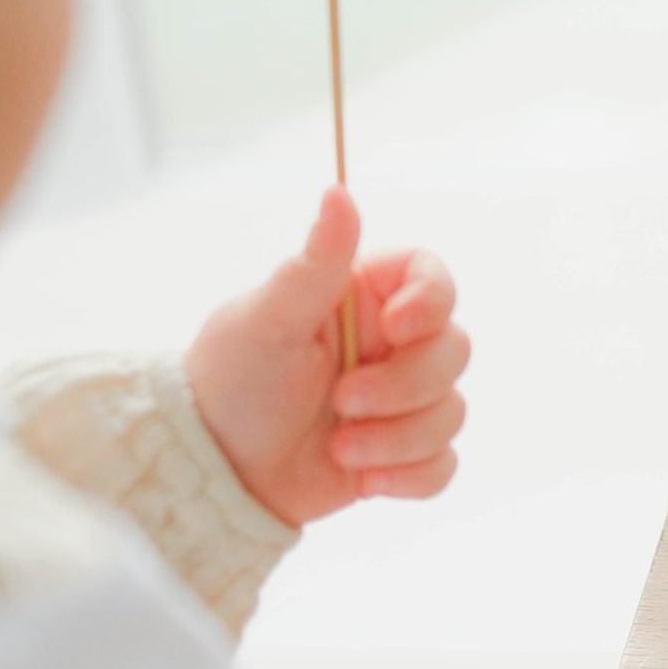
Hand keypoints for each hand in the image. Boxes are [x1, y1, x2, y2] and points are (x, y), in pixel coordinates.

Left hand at [185, 187, 469, 527]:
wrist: (212, 473)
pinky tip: (364, 478)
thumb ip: (315, 262)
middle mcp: (392, 345)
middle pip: (455, 351)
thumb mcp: (268, 319)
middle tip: (341, 402)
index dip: (432, 303)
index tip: (394, 328)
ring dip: (397, 437)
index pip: (435, 279)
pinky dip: (409, 475)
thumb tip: (338, 190)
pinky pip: (443, 463)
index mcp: (365, 299)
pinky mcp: (400, 453)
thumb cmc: (230, 384)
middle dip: (404, 386)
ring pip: (452, 411)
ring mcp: (400, 401)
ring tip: (339, 447)